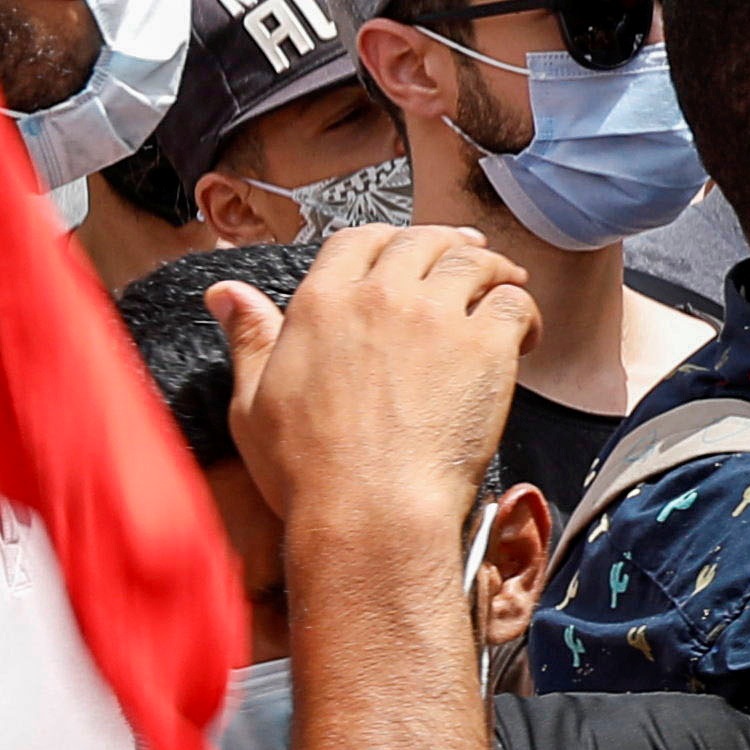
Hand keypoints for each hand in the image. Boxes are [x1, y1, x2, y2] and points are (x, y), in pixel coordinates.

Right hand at [219, 222, 533, 546]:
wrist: (370, 510)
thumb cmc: (310, 471)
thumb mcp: (252, 402)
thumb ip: (249, 338)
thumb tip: (226, 294)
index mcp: (321, 304)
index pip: (359, 240)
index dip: (386, 239)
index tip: (404, 250)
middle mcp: (380, 297)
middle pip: (422, 241)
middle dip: (446, 243)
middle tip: (468, 255)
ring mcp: (435, 317)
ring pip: (475, 262)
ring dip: (493, 267)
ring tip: (505, 283)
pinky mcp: (484, 346)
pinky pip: (513, 304)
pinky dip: (523, 309)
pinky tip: (522, 332)